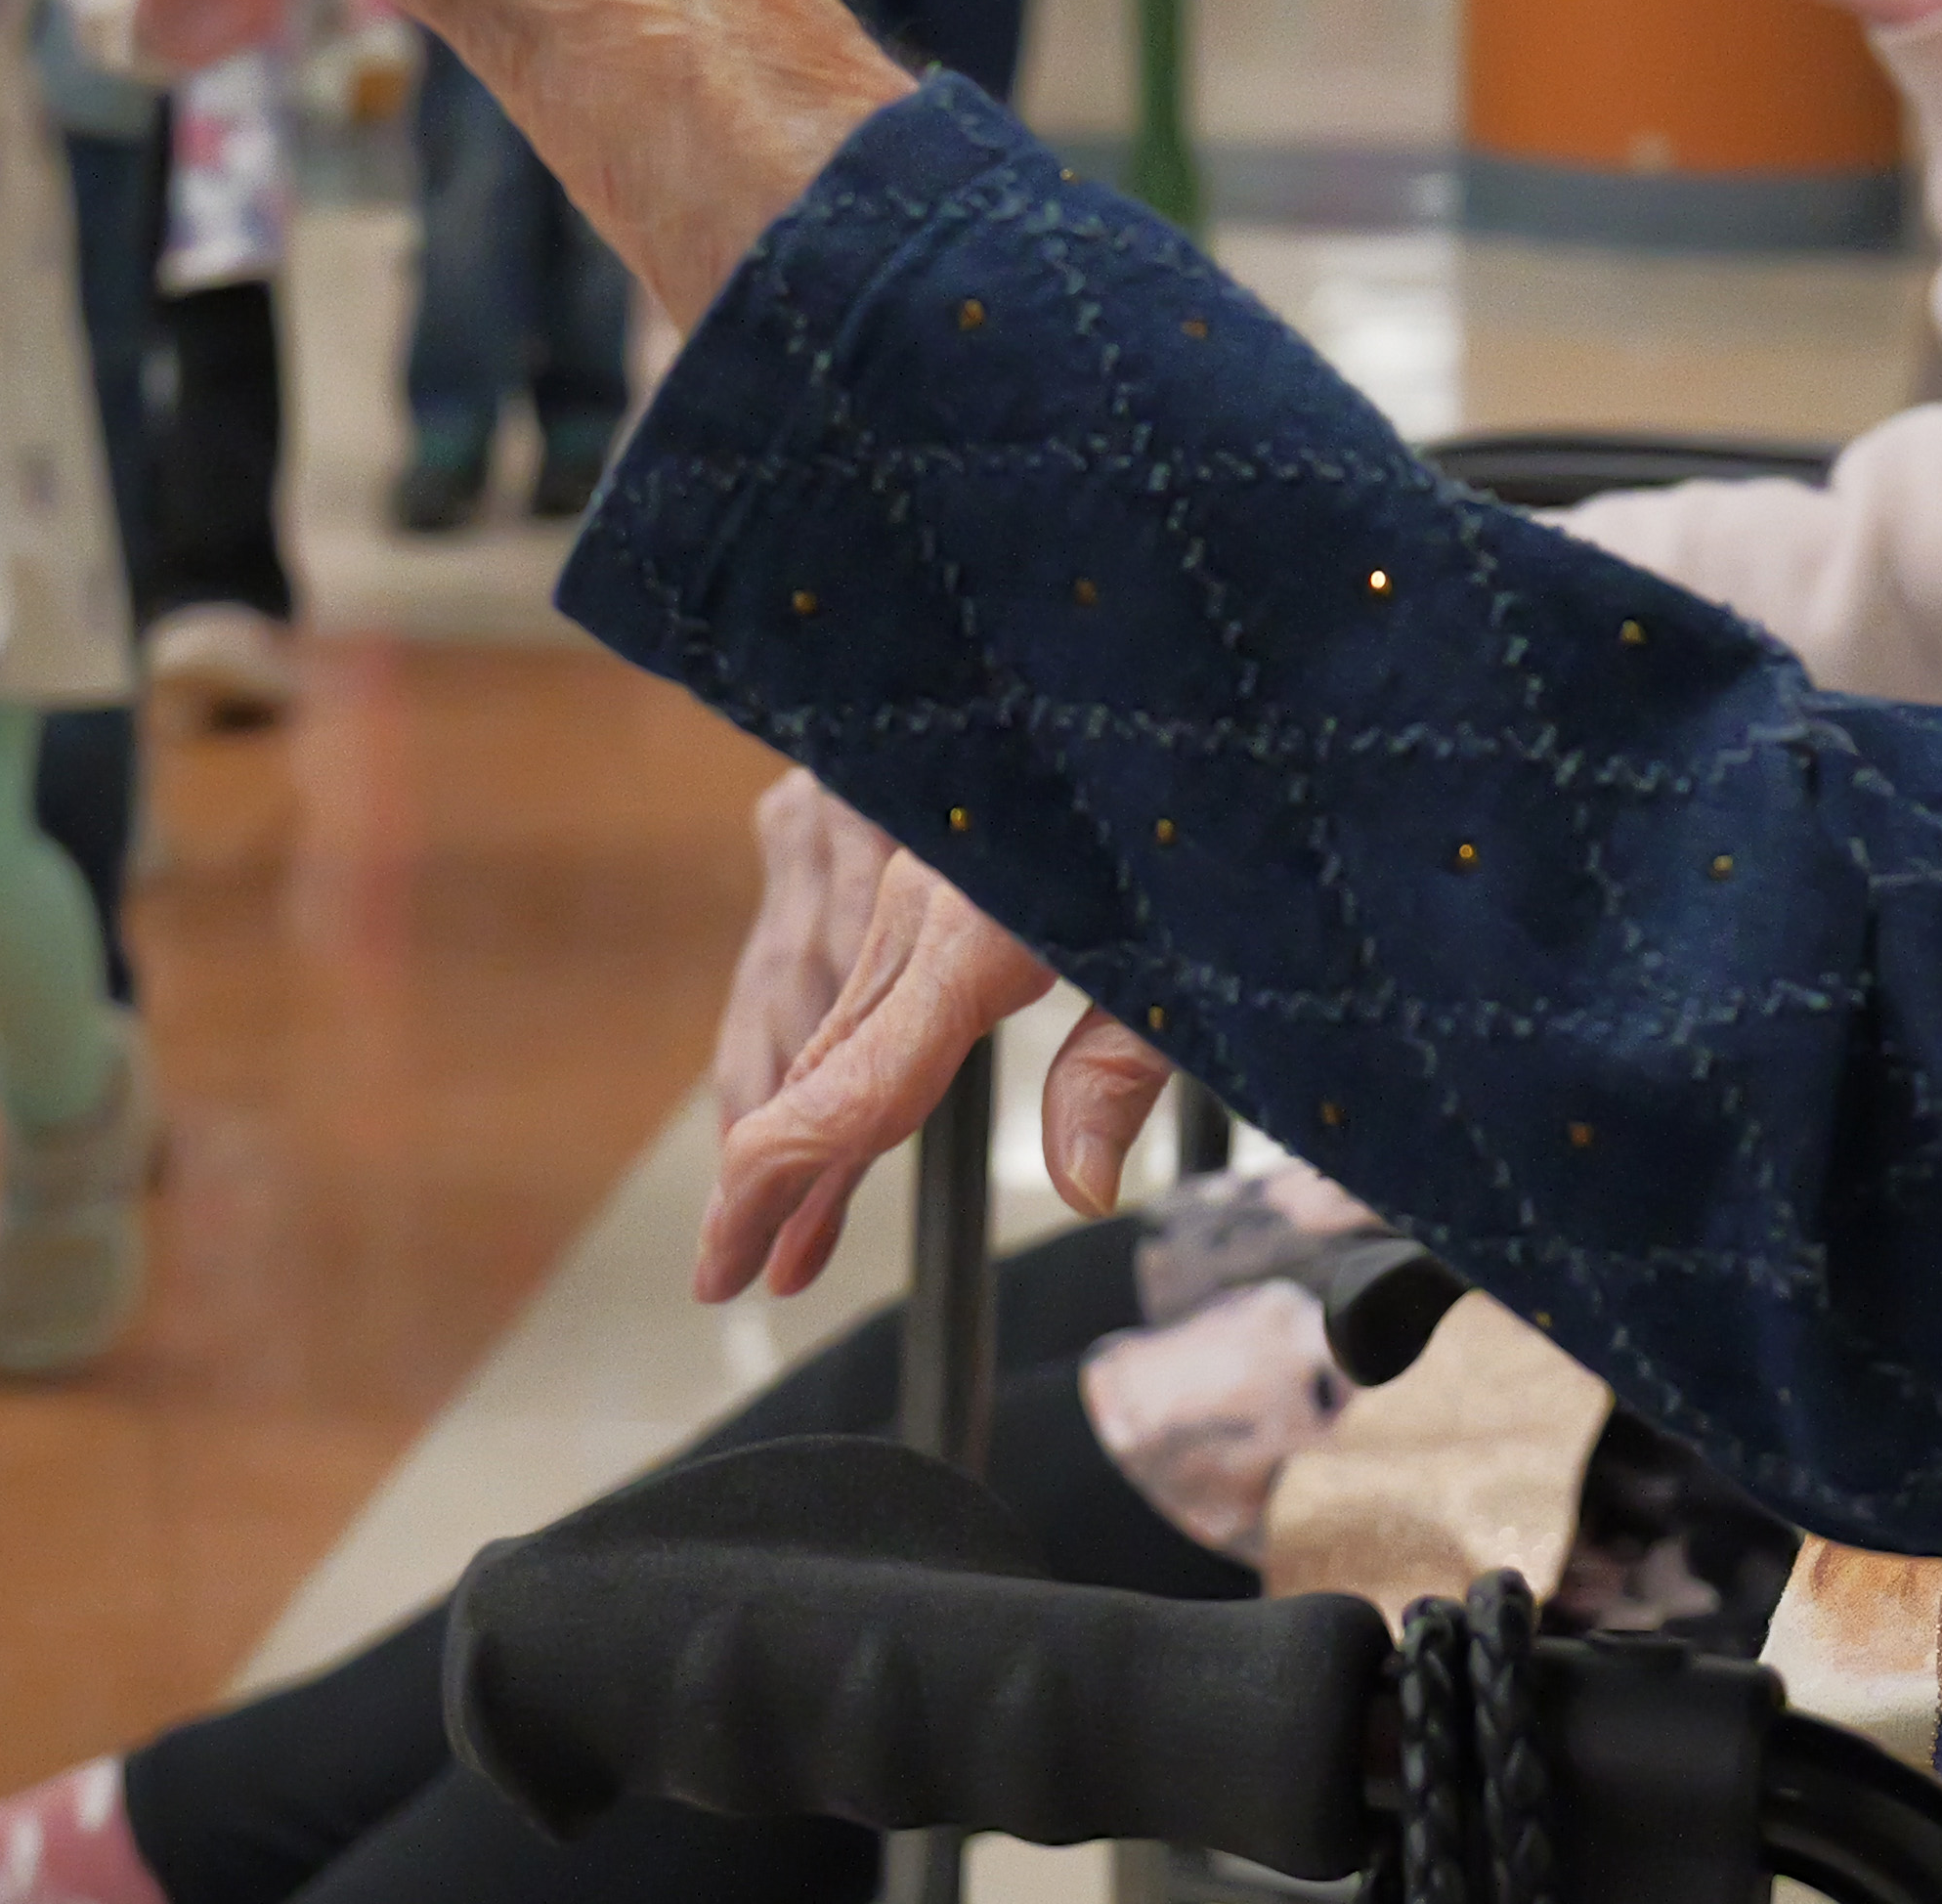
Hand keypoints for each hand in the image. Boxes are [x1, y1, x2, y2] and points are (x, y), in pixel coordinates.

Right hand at [696, 837, 1179, 1301]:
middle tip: (732, 1276)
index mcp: (979, 932)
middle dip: (773, 1177)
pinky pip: (860, 974)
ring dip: (804, 1130)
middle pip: (826, 1064)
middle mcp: (921, 900)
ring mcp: (913, 872)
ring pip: (831, 1022)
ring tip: (788, 1240)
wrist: (1172, 665)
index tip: (737, 1258)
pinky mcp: (929, 856)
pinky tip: (838, 1124)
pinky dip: (835, 1059)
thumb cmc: (1209, 807)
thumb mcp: (1187, 954)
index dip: (786, 1178)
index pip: (861, 1083)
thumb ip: (1120, 1066)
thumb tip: (1082, 1191)